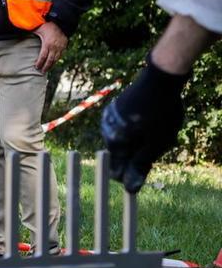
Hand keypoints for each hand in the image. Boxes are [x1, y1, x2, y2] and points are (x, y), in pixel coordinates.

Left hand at [34, 21, 67, 72]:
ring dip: (51, 65)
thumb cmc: (47, 26)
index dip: (40, 63)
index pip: (43, 57)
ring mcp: (60, 47)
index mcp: (47, 44)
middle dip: (46, 67)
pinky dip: (56, 60)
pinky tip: (53, 63)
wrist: (61, 22)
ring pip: (56, 59)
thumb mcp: (38, 29)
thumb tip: (20, 30)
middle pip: (50, 60)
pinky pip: (60, 55)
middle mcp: (55, 47)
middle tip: (42, 72)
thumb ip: (30, 33)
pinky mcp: (64, 46)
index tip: (36, 67)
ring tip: (47, 69)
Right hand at [100, 57, 190, 193]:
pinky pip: (125, 128)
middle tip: (160, 142)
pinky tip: (152, 119)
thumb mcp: (157, 143)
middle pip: (123, 155)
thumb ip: (141, 166)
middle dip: (140, 154)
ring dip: (140, 141)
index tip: (150, 165)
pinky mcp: (115, 110)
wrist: (160, 78)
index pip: (117, 171)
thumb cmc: (160, 113)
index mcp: (114, 142)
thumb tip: (130, 189)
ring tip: (158, 129)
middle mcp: (106, 131)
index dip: (134, 174)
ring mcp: (109, 119)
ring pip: (125, 141)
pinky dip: (138, 129)